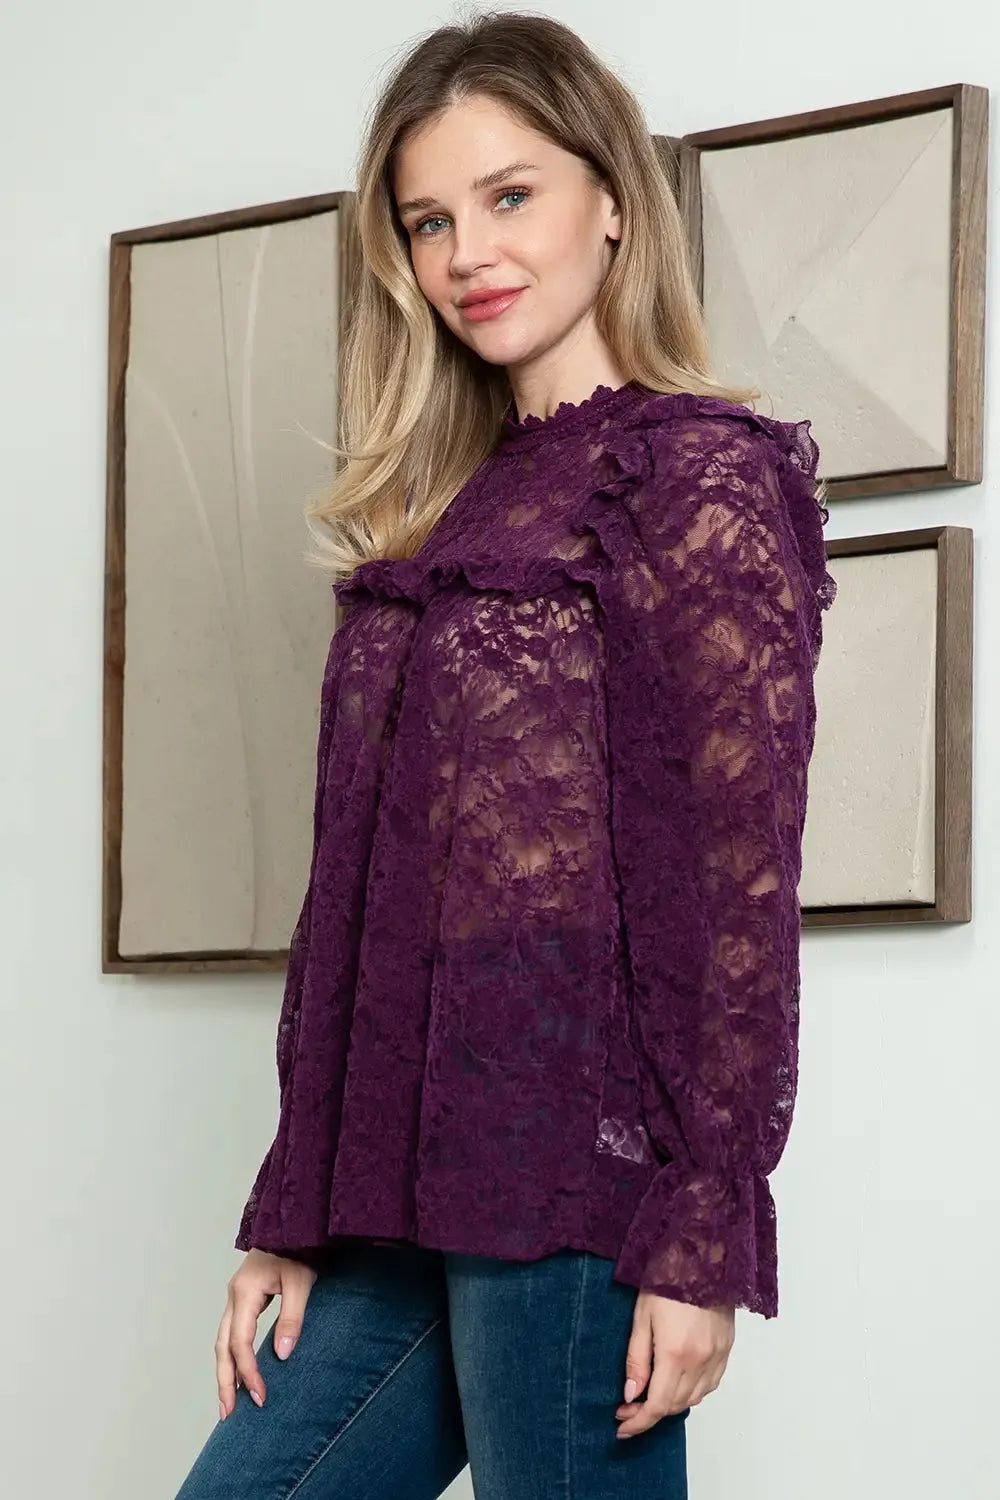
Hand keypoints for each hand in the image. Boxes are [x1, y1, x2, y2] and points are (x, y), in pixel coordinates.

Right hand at [215, 1250, 317, 1420]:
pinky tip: (237, 1373)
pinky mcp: (243, 1299)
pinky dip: (231, 1357)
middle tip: (228, 1414)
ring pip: (222, 1341)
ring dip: (224, 1372)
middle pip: (222, 1347)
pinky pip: (230, 1333)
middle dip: (224, 1381)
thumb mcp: (301, 1283)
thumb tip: (281, 1356)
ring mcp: (235, 1297)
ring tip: (228, 1403)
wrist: (293, 1224)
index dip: (249, 1372)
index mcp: (245, 1292)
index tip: (261, 1397)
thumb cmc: (299, 1250)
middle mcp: (234, 1296)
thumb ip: (291, 1318)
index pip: (240, 1343)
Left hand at [615, 1292, 734, 1437]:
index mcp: (675, 1353)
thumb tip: (631, 1394)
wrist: (702, 1255)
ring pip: (694, 1399)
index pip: (658, 1405)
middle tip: (628, 1406)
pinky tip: (678, 1381)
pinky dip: (692, 1391)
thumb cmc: (667, 1279)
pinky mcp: (727, 1348)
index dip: (638, 1422)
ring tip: (650, 1393)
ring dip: (671, 1403)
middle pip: (675, 1405)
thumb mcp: (641, 1317)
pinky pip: (710, 1384)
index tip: (621, 1426)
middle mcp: (701, 1360)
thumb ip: (636, 1359)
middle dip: (649, 1412)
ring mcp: (718, 1356)